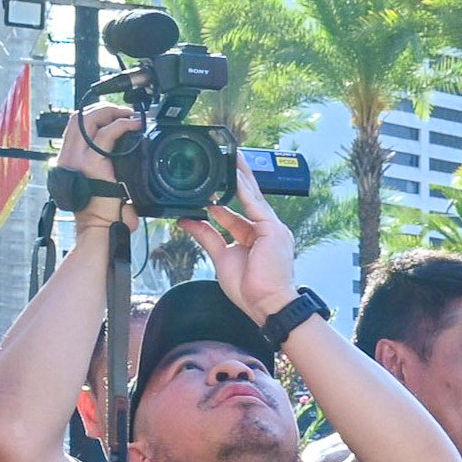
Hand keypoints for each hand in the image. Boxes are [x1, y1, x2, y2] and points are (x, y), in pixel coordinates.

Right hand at [55, 100, 135, 214]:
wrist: (99, 229)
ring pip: (90, 120)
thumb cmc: (102, 213)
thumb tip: (123, 157)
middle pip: (79, 118)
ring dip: (111, 112)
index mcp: (66, 160)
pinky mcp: (92, 163)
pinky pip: (107, 134)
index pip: (74, 127)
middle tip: (123, 112)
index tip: (111, 115)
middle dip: (102, 108)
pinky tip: (133, 124)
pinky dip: (122, 124)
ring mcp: (77, 159)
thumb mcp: (98, 184)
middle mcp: (67, 157)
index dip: (92, 115)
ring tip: (129, 115)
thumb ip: (102, 166)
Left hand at [180, 161, 299, 322]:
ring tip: (230, 156)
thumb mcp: (222, 258)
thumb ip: (206, 236)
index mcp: (256, 238)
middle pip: (249, 199)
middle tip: (226, 158)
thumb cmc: (251, 290)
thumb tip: (188, 221)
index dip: (225, 198)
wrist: (266, 305)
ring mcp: (272, 229)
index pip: (239, 212)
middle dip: (237, 179)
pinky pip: (255, 204)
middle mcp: (266, 230)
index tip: (212, 186)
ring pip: (253, 196)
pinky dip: (244, 189)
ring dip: (241, 176)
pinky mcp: (273, 230)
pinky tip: (234, 175)